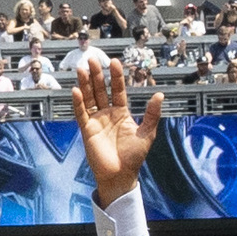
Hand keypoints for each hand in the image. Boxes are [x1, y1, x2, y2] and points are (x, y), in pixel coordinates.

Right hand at [69, 55, 164, 202]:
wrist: (120, 175)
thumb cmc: (134, 157)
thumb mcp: (147, 133)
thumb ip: (152, 114)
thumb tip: (160, 95)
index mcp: (122, 113)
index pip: (118, 90)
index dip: (116, 77)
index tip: (115, 62)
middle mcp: (107, 114)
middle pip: (101, 90)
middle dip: (97, 75)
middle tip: (93, 59)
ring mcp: (96, 120)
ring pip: (89, 97)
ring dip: (86, 83)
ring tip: (82, 68)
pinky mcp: (87, 129)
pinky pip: (81, 113)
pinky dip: (78, 102)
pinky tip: (76, 90)